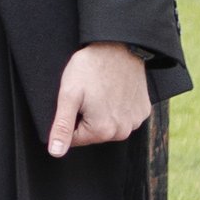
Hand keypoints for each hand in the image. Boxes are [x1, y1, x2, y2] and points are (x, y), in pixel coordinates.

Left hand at [48, 41, 151, 156]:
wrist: (118, 47)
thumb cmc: (90, 69)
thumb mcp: (69, 96)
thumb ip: (62, 127)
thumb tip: (56, 152)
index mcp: (103, 131)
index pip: (74, 138)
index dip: (69, 118)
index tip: (76, 100)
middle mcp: (123, 131)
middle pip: (92, 133)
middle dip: (85, 116)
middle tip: (87, 94)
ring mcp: (135, 121)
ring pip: (107, 125)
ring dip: (100, 112)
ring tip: (100, 91)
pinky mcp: (143, 110)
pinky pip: (122, 116)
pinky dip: (116, 106)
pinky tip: (113, 90)